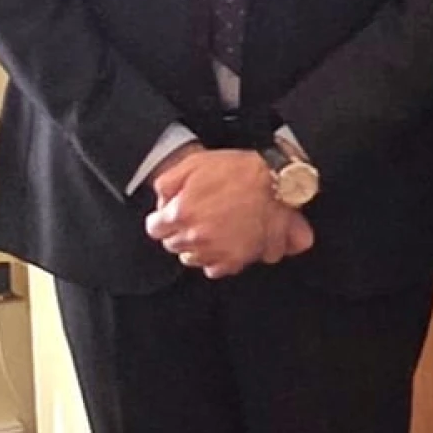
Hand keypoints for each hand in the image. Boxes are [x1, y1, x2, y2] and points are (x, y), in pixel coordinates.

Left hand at [145, 149, 310, 277]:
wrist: (277, 183)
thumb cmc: (239, 170)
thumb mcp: (195, 163)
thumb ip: (168, 183)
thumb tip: (161, 200)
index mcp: (182, 212)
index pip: (156, 229)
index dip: (162, 220)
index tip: (169, 217)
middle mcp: (196, 236)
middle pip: (172, 244)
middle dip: (180, 231)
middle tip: (196, 216)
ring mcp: (215, 250)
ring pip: (191, 258)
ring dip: (197, 245)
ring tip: (212, 228)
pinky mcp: (234, 260)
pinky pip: (213, 269)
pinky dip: (216, 258)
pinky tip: (223, 242)